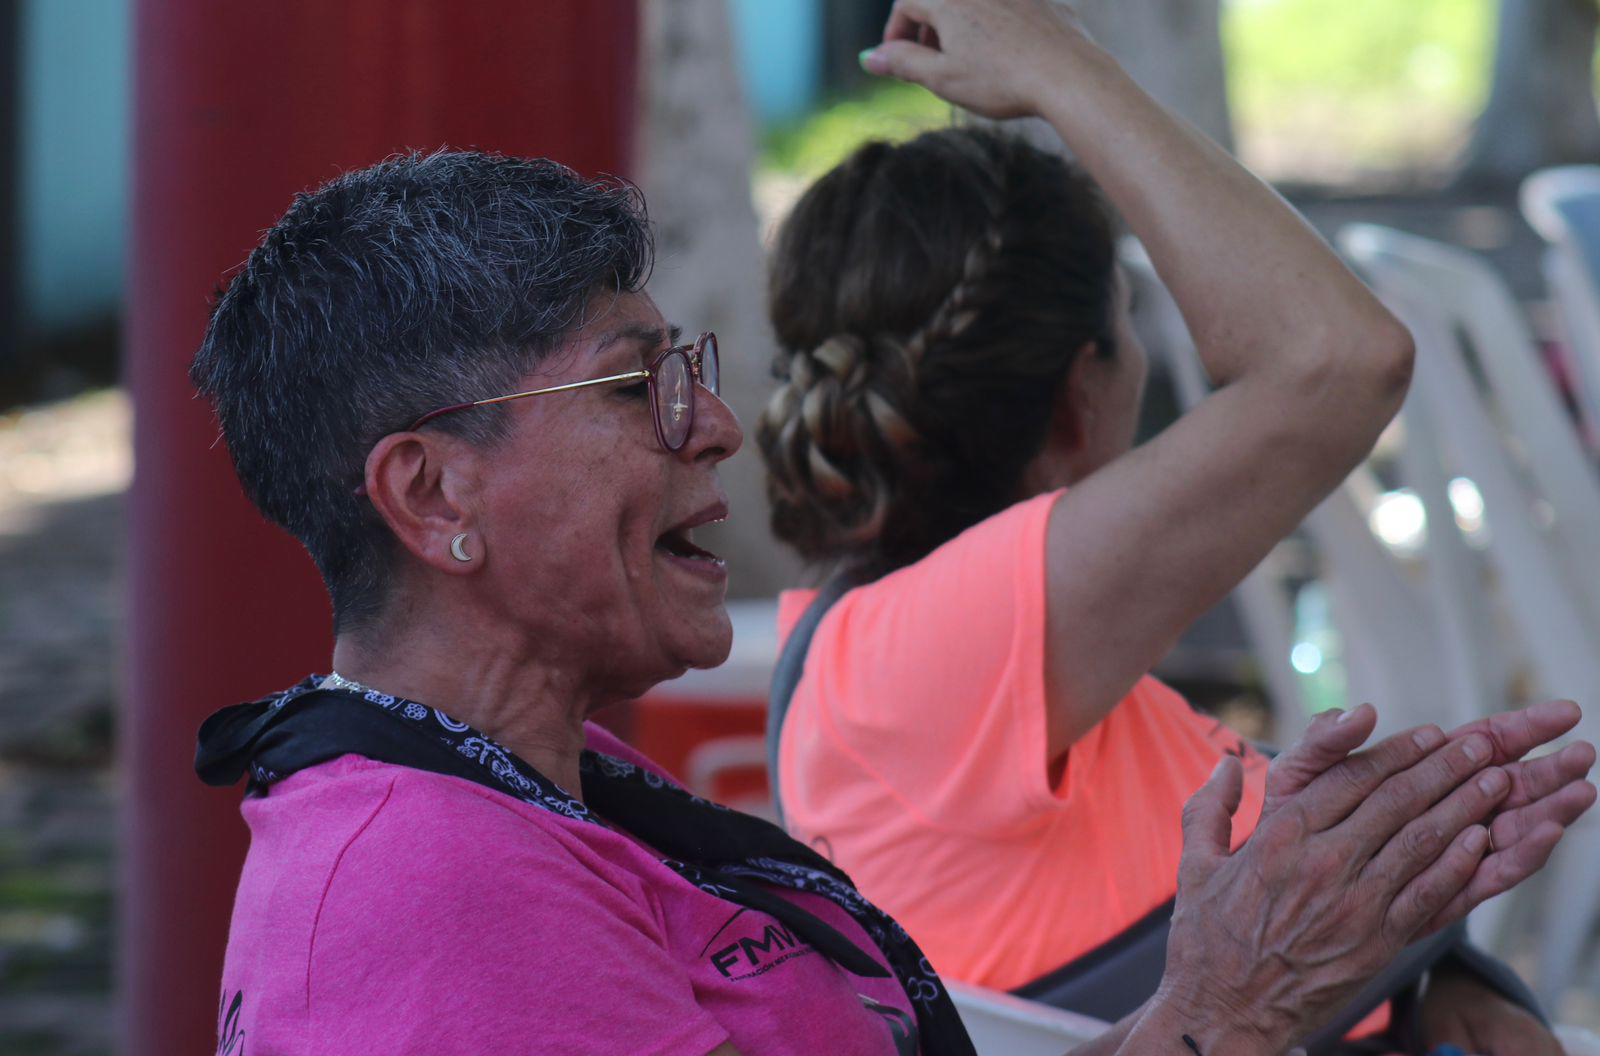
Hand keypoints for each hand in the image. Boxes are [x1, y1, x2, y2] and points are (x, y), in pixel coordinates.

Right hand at [862, 0, 1102, 119]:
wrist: (1068, 76)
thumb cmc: (1002, 80)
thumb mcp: (942, 79)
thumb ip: (903, 63)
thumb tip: (870, 58)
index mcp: (950, 0)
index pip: (907, 4)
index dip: (895, 34)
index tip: (898, 61)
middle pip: (940, 1)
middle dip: (928, 29)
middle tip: (930, 63)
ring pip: (974, 7)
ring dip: (961, 27)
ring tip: (967, 61)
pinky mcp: (1043, 0)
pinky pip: (1007, 9)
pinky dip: (996, 26)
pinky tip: (1006, 56)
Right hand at [1158, 702, 1592, 1050]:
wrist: (1223, 1013)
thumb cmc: (1205, 939)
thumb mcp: (1193, 863)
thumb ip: (1209, 807)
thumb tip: (1225, 763)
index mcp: (1280, 836)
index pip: (1351, 777)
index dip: (1396, 751)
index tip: (1428, 734)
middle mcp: (1323, 863)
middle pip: (1396, 800)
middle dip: (1443, 767)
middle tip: (1478, 744)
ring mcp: (1354, 904)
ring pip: (1420, 841)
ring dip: (1463, 806)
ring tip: (1494, 780)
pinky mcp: (1377, 943)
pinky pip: (1428, 895)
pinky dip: (1458, 865)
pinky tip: (1480, 841)